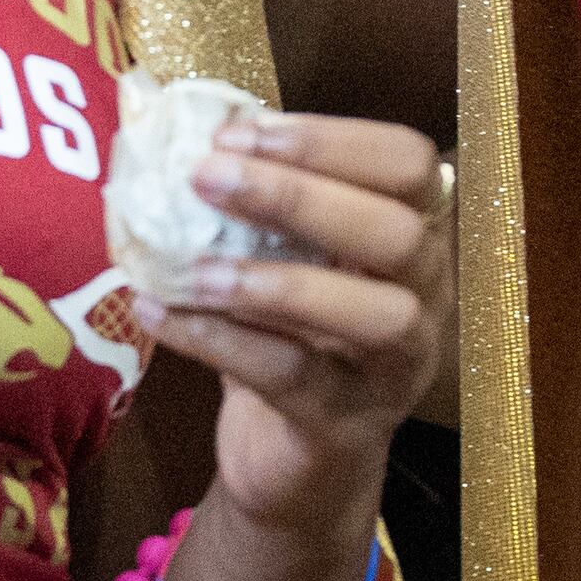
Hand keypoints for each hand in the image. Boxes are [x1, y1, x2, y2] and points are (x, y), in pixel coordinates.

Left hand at [144, 111, 450, 538]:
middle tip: (208, 176)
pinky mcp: (346, 428)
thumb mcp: (281, 260)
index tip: (243, 131)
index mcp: (414, 237)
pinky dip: (220, 340)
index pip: (410, 164)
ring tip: (196, 266)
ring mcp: (393, 369)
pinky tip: (159, 313)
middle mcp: (425, 297)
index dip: (332, 139)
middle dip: (300, 195)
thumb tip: (155, 108)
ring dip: (278, 280)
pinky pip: (291, 376)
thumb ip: (248, 197)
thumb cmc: (291, 339)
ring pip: (370, 312)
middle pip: (397, 231)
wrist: (297, 472)